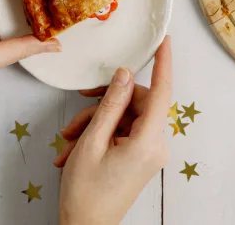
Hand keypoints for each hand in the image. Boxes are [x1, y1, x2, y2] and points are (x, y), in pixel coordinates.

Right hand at [58, 37, 171, 224]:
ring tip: (69, 140)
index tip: (164, 41)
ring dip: (95, 123)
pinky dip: (100, 134)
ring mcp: (150, 152)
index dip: (163, 64)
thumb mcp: (92, 142)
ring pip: (125, 117)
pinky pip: (123, 131)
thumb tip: (124, 75)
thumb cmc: (86, 194)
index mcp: (149, 141)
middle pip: (136, 103)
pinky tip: (75, 149)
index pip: (161, 92)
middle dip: (104, 104)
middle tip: (77, 111)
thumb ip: (110, 105)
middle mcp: (156, 146)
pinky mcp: (141, 156)